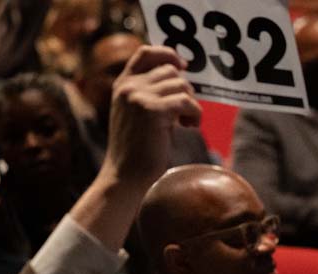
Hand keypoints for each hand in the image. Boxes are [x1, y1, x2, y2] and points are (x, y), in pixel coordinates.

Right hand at [103, 46, 200, 192]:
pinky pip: (187, 102)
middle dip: (185, 91)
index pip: (145, 53)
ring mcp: (138, 97)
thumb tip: (183, 79)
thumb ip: (153, 95)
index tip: (184, 67)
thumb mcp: (140, 115)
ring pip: (182, 85)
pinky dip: (195, 115)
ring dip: (191, 105)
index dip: (168, 54)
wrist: (126, 176)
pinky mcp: (153, 111)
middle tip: (184, 115)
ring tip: (186, 124)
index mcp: (122, 85)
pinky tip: (190, 128)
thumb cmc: (138, 150)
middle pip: (171, 71)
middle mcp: (128, 87)